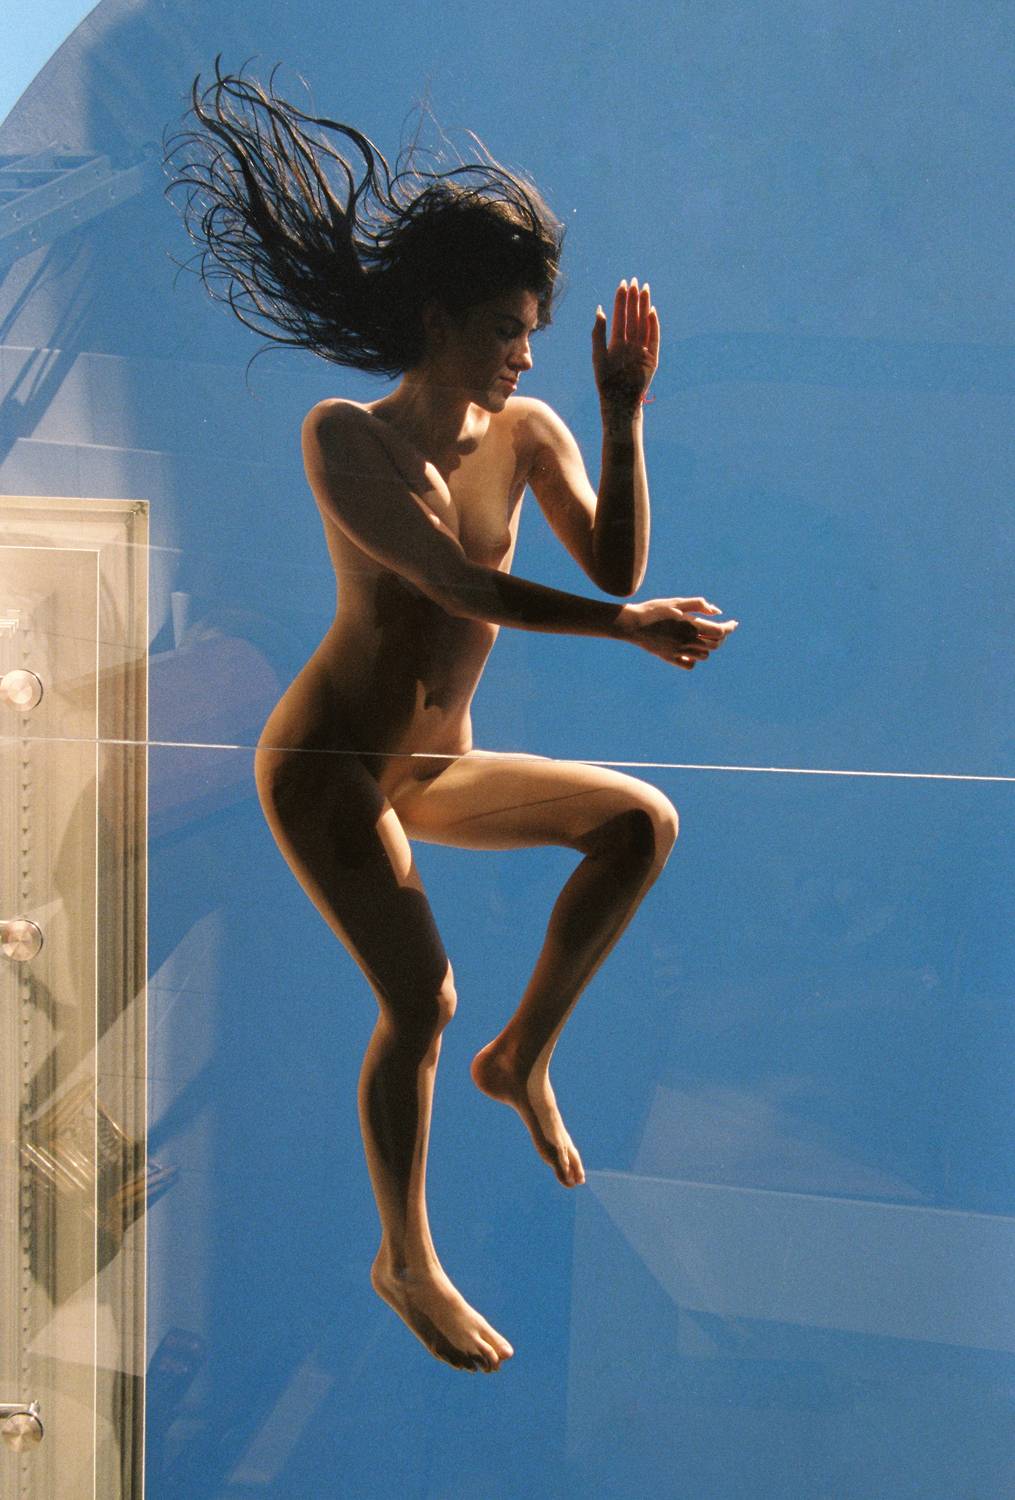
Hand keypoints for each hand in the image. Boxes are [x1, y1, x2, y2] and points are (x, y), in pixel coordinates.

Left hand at [592, 278, 658, 411]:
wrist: (618, 402)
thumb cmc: (605, 382)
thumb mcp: (598, 355)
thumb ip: (598, 333)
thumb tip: (599, 309)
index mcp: (616, 342)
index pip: (620, 316)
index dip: (621, 300)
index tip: (623, 283)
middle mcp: (630, 343)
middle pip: (633, 316)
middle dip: (634, 299)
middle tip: (635, 281)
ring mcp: (642, 349)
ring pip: (643, 323)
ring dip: (644, 307)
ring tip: (645, 289)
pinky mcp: (652, 358)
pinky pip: (653, 338)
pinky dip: (653, 325)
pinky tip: (651, 311)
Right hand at [620, 596, 738, 669]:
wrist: (632, 624)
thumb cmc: (654, 609)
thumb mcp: (677, 602)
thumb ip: (699, 604)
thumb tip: (718, 612)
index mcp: (690, 626)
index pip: (719, 632)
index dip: (729, 628)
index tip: (733, 624)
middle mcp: (686, 641)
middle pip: (715, 645)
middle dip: (721, 636)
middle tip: (720, 629)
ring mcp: (678, 652)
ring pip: (704, 655)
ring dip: (708, 647)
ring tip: (704, 638)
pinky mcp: (669, 658)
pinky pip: (690, 665)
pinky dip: (695, 659)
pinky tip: (691, 651)